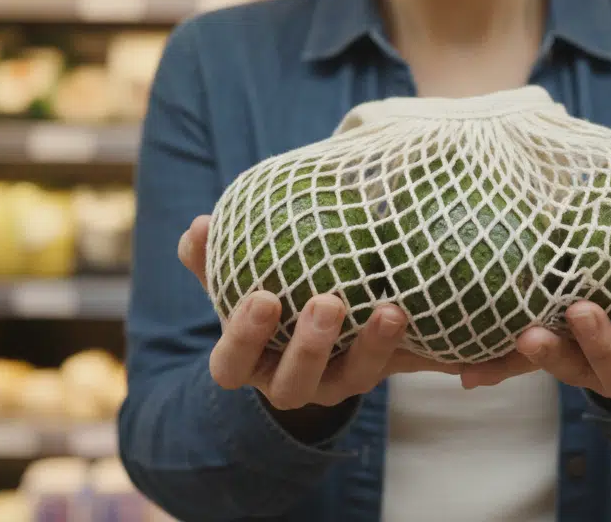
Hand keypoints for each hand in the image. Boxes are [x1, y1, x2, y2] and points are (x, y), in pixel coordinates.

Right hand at [178, 215, 460, 410]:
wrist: (317, 322)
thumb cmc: (264, 294)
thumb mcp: (234, 280)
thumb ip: (212, 258)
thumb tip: (199, 225)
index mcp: (247, 362)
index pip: (232, 364)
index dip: (245, 338)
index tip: (263, 297)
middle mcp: (288, 382)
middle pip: (293, 383)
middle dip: (310, 348)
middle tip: (328, 302)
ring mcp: (335, 384)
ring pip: (353, 380)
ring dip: (371, 348)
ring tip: (388, 310)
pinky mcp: (375, 373)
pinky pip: (393, 365)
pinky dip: (403, 341)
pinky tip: (411, 307)